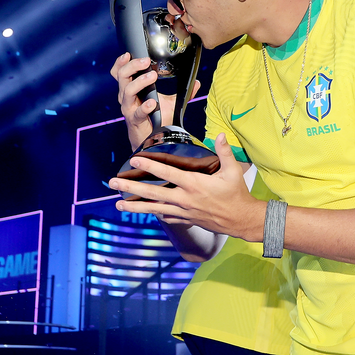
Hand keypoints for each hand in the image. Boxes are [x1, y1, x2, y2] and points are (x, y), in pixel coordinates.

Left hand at [109, 133, 264, 240]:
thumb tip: (219, 134)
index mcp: (194, 185)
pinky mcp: (186, 220)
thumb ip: (224, 151)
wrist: (240, 220)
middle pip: (152, 194)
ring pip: (154, 209)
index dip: (150, 166)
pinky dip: (156, 214)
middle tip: (113, 183)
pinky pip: (167, 217)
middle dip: (130, 187)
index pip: (167, 174)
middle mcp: (184, 199)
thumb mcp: (233, 171)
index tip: (134, 159)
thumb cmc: (236, 194)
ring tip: (118, 205)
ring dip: (135, 207)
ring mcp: (183, 212)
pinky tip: (146, 213)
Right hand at [110, 53, 200, 150]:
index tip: (128, 53)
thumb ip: (183, 92)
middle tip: (145, 61)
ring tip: (152, 76)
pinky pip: (137, 112)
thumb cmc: (156, 118)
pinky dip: (144, 107)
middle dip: (132, 66)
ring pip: (127, 91)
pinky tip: (152, 103)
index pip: (119, 72)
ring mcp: (129, 108)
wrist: (151, 139)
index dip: (121, 62)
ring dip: (140, 82)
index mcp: (132, 89)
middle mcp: (127, 97)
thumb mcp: (169, 102)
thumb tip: (197, 83)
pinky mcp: (134, 120)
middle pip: (122, 77)